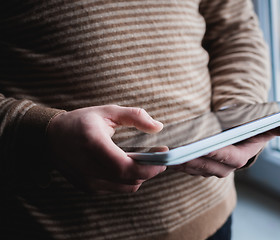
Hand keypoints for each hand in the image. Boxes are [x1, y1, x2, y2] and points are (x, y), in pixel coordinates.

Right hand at [46, 105, 165, 193]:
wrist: (50, 138)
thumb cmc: (81, 122)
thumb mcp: (107, 111)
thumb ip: (134, 116)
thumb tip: (158, 127)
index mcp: (94, 144)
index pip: (125, 167)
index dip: (149, 166)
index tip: (163, 156)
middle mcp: (89, 167)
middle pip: (129, 179)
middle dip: (150, 171)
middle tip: (159, 159)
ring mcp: (88, 181)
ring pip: (126, 187)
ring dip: (140, 176)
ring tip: (144, 161)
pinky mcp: (88, 187)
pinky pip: (117, 188)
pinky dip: (128, 179)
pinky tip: (128, 166)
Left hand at [170, 121, 279, 176]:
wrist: (236, 135)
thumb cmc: (249, 127)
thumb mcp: (264, 124)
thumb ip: (277, 124)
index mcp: (240, 157)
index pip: (227, 156)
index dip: (215, 152)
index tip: (201, 146)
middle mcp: (223, 167)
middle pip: (204, 164)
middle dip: (189, 158)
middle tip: (173, 150)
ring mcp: (208, 168)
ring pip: (190, 166)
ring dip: (176, 160)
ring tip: (162, 151)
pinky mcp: (195, 165)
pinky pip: (182, 164)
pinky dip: (172, 159)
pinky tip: (161, 151)